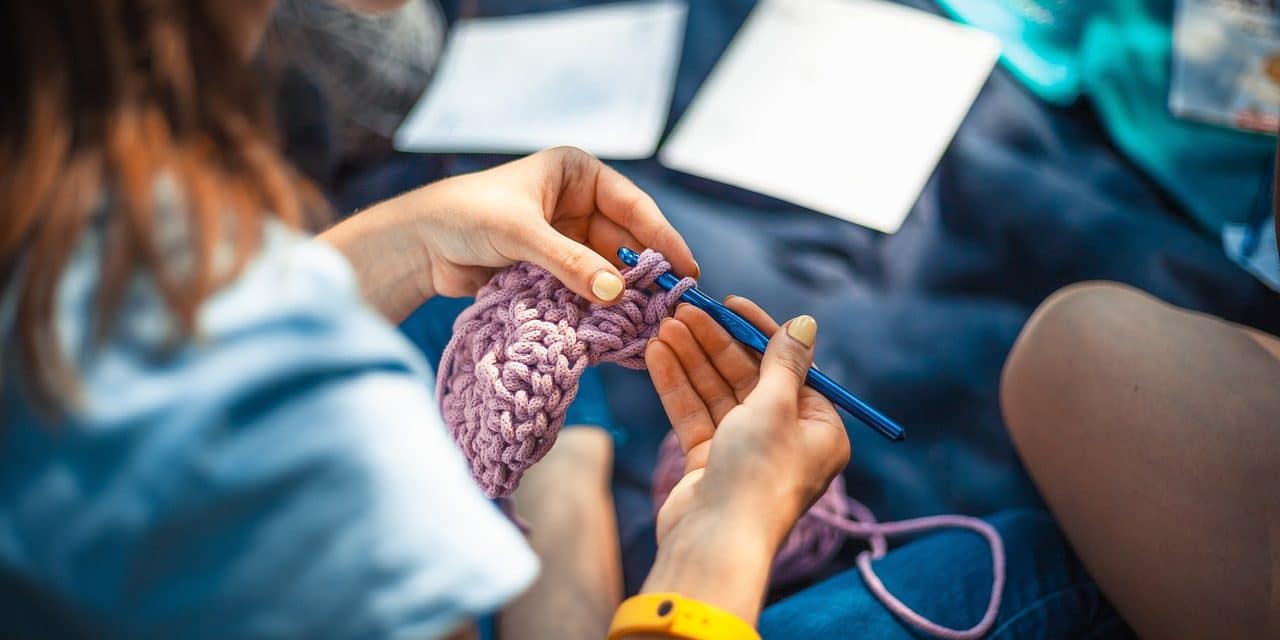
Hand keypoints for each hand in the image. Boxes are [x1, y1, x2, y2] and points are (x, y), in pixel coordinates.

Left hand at [320, 147, 696, 321]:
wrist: (418, 246)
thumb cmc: (466, 217)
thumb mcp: (522, 234)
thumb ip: (569, 263)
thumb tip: (615, 293)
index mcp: (577, 174)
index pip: (633, 206)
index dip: (663, 238)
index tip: (686, 269)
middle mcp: (577, 203)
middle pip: (626, 242)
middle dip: (645, 274)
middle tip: (671, 306)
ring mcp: (566, 238)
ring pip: (608, 270)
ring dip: (622, 296)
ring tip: (648, 324)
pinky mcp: (552, 270)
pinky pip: (586, 289)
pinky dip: (599, 308)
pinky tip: (617, 329)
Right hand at [645, 297, 848, 547]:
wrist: (716, 543)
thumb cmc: (758, 473)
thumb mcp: (776, 406)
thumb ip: (783, 362)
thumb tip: (806, 324)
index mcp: (819, 429)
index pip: (789, 367)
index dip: (757, 331)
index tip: (730, 303)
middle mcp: (786, 439)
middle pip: (748, 377)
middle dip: (715, 343)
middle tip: (685, 309)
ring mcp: (745, 452)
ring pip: (717, 394)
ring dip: (691, 359)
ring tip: (665, 325)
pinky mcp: (710, 463)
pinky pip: (695, 416)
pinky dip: (677, 386)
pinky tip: (657, 355)